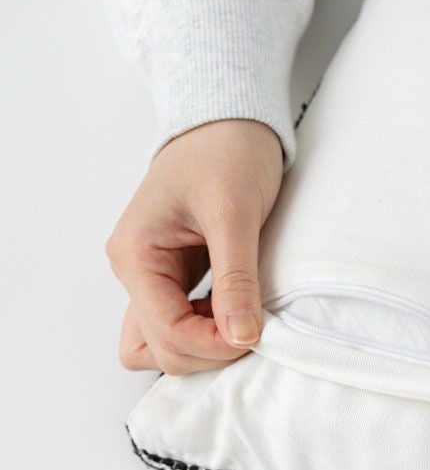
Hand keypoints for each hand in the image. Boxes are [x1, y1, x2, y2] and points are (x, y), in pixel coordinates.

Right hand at [105, 119, 283, 374]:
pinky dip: (207, 331)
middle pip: (158, 348)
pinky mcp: (175, 274)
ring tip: (242, 324)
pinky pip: (180, 322)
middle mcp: (135, 270)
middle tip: (254, 331)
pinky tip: (238, 313)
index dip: (210, 346)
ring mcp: (152, 275)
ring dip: (201, 348)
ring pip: (161, 343)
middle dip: (206, 351)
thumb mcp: (234, 214)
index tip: (254, 337)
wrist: (229, 118)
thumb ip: (235, 278)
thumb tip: (241, 337)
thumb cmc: (226, 151)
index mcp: (136, 254)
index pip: (164, 331)